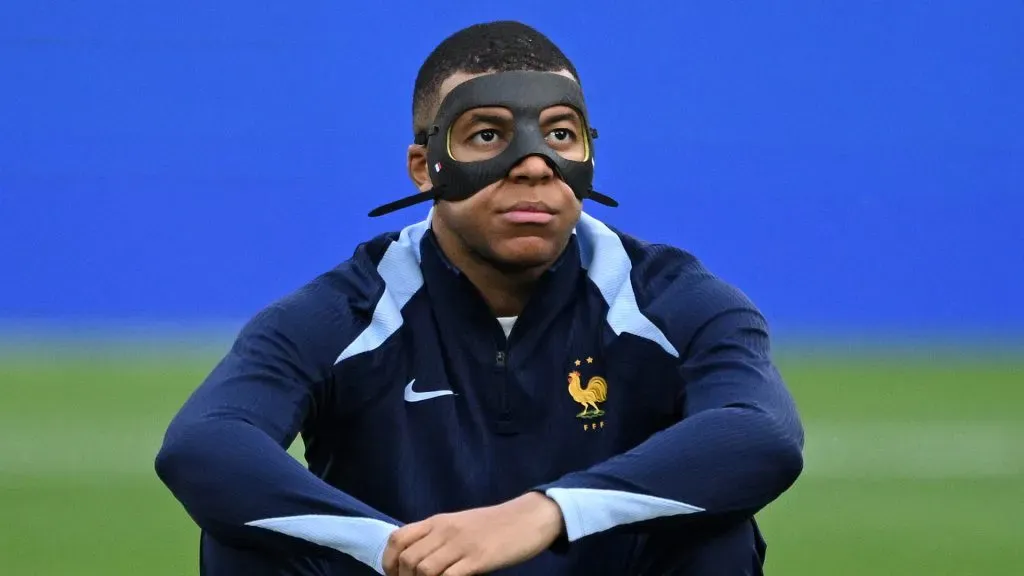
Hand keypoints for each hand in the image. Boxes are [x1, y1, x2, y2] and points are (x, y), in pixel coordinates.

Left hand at [381, 492, 564, 575]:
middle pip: (408, 559)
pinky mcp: (478, 559)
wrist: (528, 518)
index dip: (388, 562)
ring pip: (424, 569)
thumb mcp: (460, 525)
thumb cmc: (495, 525)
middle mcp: (444, 531)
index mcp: (438, 522)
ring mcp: (461, 545)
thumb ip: (439, 538)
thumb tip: (417, 562)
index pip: (398, 538)